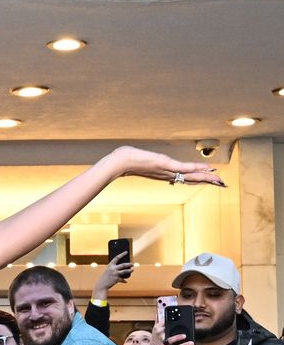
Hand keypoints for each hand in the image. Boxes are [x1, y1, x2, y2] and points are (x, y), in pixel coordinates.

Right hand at [92, 257, 133, 298]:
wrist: (101, 285)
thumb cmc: (105, 277)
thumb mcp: (108, 271)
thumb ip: (114, 269)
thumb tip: (123, 268)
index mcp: (110, 265)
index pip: (117, 257)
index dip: (122, 254)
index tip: (126, 252)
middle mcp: (113, 269)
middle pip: (123, 265)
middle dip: (129, 264)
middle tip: (132, 264)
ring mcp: (115, 274)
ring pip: (125, 271)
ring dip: (130, 270)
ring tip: (132, 270)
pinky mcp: (117, 279)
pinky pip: (123, 279)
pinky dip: (124, 280)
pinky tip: (126, 281)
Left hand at [110, 146, 224, 187]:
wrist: (121, 163)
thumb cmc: (129, 160)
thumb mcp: (144, 161)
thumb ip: (151, 163)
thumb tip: (153, 162)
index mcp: (166, 174)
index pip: (186, 178)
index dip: (200, 179)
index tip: (212, 180)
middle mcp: (169, 174)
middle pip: (193, 179)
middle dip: (208, 181)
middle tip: (223, 184)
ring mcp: (168, 171)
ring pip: (191, 175)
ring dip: (206, 177)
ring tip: (219, 180)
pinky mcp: (165, 165)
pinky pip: (184, 168)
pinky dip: (196, 168)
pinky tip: (207, 169)